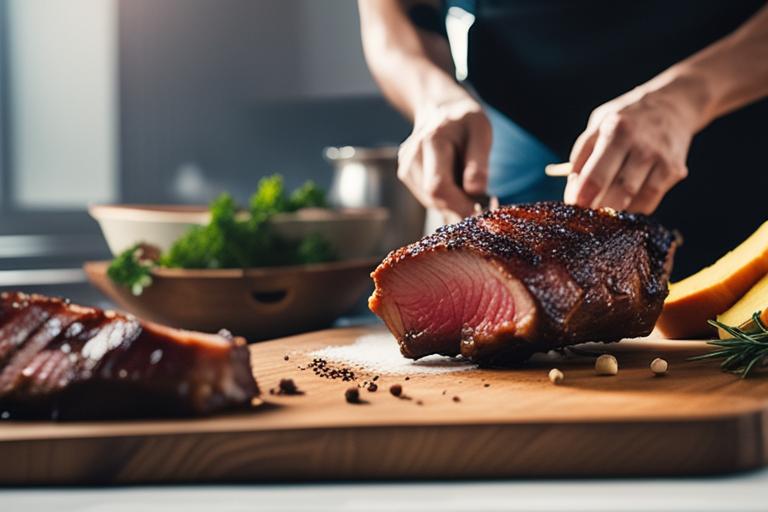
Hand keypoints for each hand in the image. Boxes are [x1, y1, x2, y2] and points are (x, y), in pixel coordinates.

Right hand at [397, 95, 491, 218]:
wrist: (439, 108)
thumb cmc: (465, 120)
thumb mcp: (482, 131)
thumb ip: (479, 162)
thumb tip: (475, 192)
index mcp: (432, 141)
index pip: (438, 186)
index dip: (459, 206)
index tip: (483, 212)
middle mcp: (411, 156)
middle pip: (434, 198)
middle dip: (460, 205)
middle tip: (485, 200)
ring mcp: (405, 167)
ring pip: (431, 201)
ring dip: (454, 202)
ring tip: (468, 182)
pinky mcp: (405, 175)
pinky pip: (428, 198)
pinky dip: (446, 198)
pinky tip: (454, 180)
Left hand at [564, 79, 702, 213]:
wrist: (674, 104)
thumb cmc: (625, 118)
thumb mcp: (598, 124)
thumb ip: (581, 155)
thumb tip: (573, 189)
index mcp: (617, 131)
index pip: (597, 174)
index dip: (583, 197)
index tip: (573, 207)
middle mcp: (642, 146)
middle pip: (619, 190)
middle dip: (599, 208)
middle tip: (586, 215)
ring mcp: (661, 160)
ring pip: (636, 200)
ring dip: (616, 213)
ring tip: (602, 214)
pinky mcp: (675, 171)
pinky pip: (650, 201)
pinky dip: (633, 210)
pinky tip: (622, 206)